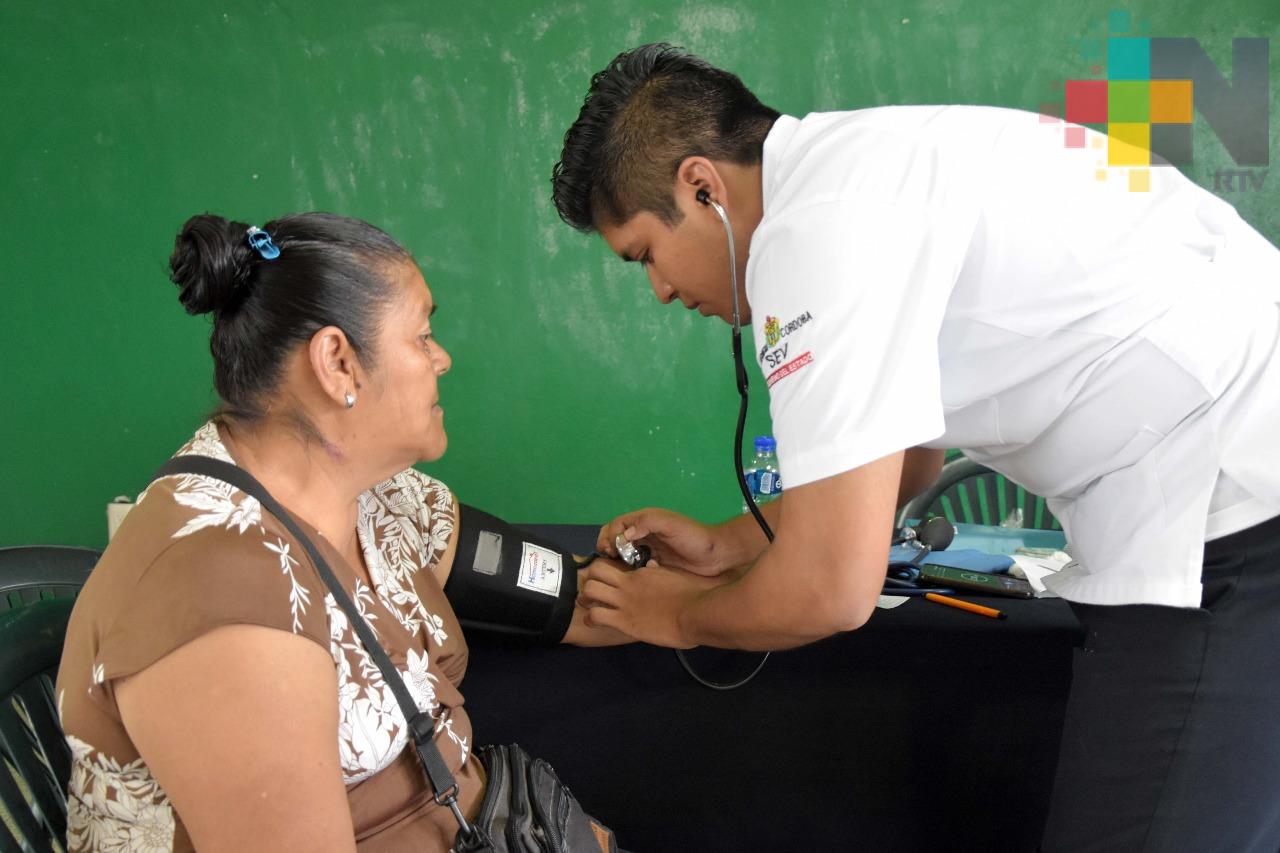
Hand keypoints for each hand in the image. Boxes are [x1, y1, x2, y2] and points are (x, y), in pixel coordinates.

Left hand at [582, 560, 722, 648]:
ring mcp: (624, 601)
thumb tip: (651, 566)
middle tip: (594, 592)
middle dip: (591, 580)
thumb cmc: (693, 596)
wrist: (695, 613)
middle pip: (595, 570)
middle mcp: (628, 583)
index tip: (608, 580)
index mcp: (642, 572)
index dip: (608, 572)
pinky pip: (595, 616)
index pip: (615, 564)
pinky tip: (594, 622)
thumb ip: (659, 572)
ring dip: (587, 598)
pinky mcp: (623, 621)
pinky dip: (590, 618)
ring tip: (591, 607)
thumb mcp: (674, 577)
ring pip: (590, 590)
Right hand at [597, 508, 726, 576]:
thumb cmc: (693, 537)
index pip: (617, 524)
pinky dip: (632, 568)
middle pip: (617, 537)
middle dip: (609, 546)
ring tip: (621, 569)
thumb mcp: (671, 525)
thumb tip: (625, 534)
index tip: (610, 550)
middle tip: (611, 560)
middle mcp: (644, 533)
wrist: (715, 555)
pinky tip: (637, 574)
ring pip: (625, 551)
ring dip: (618, 559)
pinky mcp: (656, 562)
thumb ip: (648, 523)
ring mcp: (650, 548)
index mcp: (645, 520)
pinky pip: (636, 564)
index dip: (609, 535)